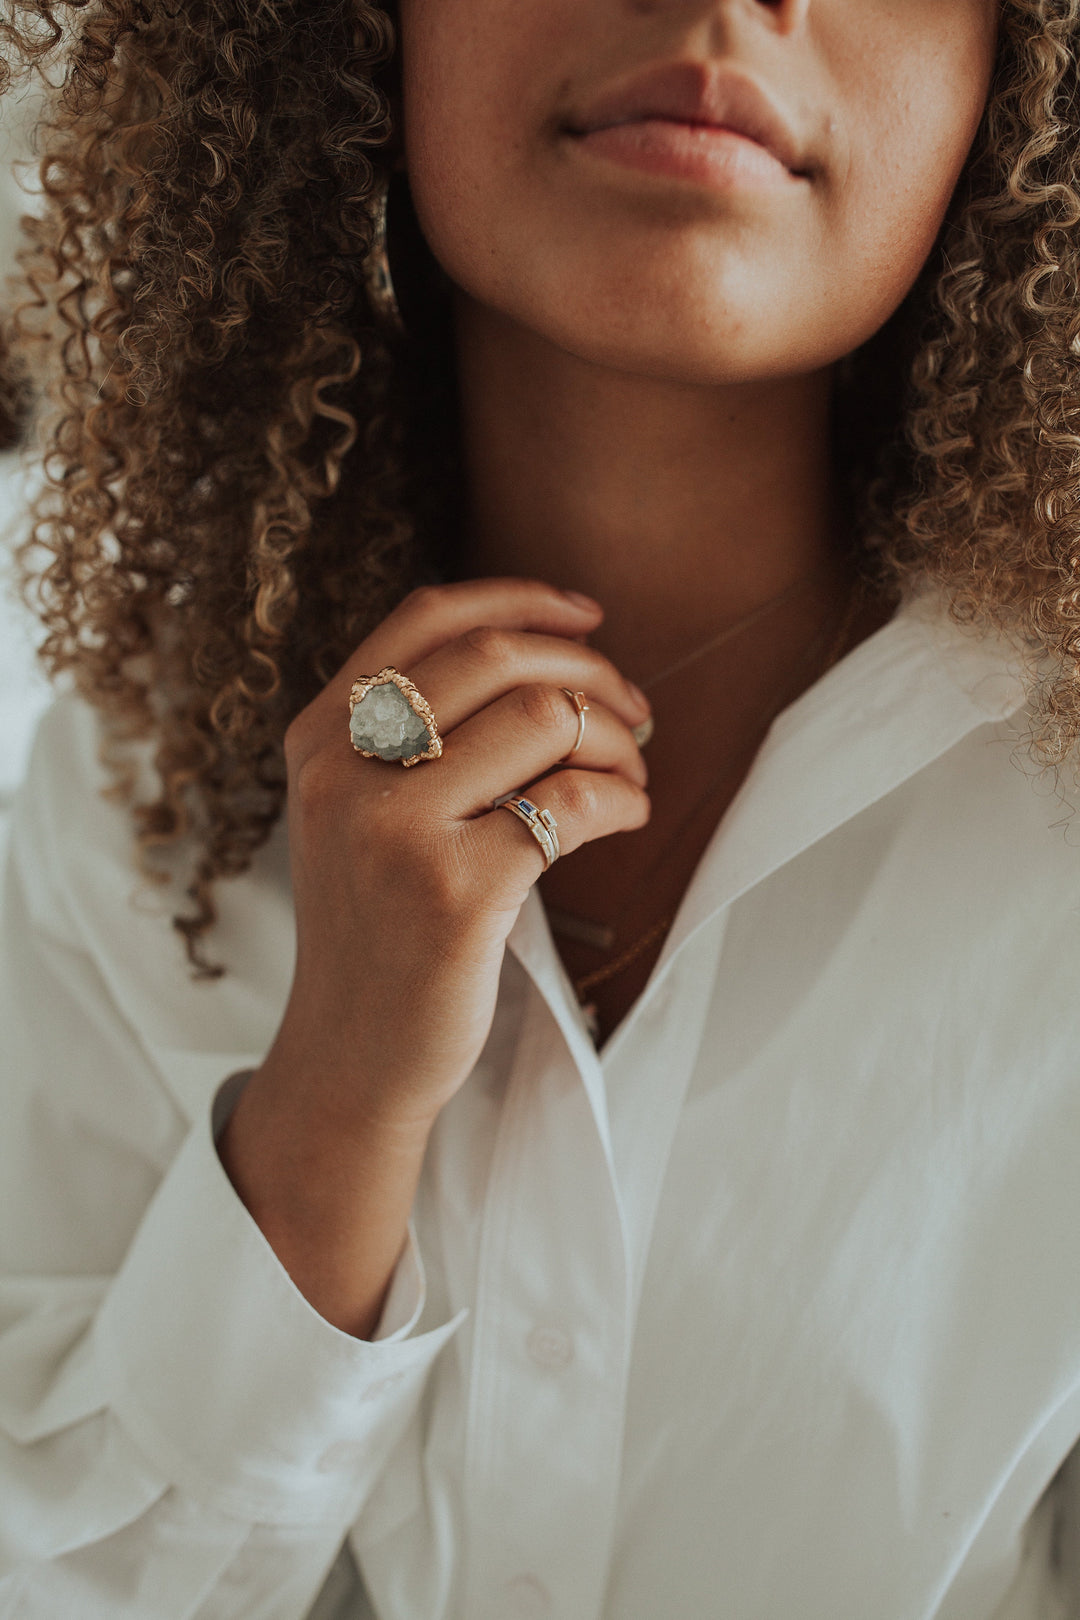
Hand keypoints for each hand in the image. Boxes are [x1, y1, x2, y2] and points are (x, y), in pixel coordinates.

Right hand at [269, 575, 649, 1126]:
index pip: (427, 618)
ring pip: (543, 717)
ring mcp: (394, 831)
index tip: (588, 618)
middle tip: (633, 710)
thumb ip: (413, 738)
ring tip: (630, 773)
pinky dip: (624, 798)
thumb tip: (553, 660)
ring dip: (616, 736)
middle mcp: (344, 772)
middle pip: (497, 656)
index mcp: (319, 738)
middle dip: (590, 671)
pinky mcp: (455, 892)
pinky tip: (628, 816)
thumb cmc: (379, 930)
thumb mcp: (359, 816)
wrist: (353, 1056)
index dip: (522, 599)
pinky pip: (574, 802)